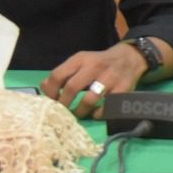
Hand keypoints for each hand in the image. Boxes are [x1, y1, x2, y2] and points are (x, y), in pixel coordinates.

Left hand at [39, 43, 154, 116]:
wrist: (129, 58)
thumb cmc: (98, 63)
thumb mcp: (80, 62)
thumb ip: (63, 73)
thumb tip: (43, 87)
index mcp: (81, 59)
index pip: (58, 74)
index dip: (50, 91)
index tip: (50, 101)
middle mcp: (94, 66)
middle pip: (72, 87)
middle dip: (64, 104)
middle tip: (61, 113)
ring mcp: (110, 78)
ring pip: (90, 99)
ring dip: (80, 111)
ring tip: (78, 115)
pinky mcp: (123, 88)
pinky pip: (107, 106)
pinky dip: (99, 114)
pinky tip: (96, 113)